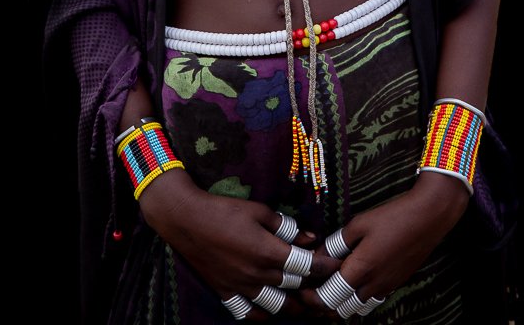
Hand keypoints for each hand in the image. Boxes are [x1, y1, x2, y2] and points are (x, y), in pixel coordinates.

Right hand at [139, 170, 336, 316]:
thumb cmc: (224, 210)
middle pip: (294, 287)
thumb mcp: (259, 211)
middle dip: (313, 286)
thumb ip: (286, 226)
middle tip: (325, 284)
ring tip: (305, 303)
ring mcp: (242, 287)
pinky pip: (248, 313)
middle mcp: (258, 274)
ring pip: (276, 306)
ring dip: (293, 306)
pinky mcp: (226, 293)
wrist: (187, 220)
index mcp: (268, 252)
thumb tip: (311, 237)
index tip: (337, 266)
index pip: (306, 265)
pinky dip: (263, 315)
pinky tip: (271, 310)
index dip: (325, 267)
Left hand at [299, 173, 470, 317]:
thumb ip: (336, 243)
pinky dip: (359, 296)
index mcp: (361, 269)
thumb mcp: (359, 224)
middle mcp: (373, 284)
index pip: (329, 297)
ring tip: (333, 284)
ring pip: (357, 307)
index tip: (303, 288)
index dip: (312, 297)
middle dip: (324, 303)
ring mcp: (386, 286)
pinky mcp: (396, 283)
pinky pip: (372, 299)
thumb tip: (316, 256)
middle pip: (341, 309)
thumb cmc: (393, 216)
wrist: (428, 216)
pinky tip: (356, 279)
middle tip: (315, 287)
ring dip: (342, 301)